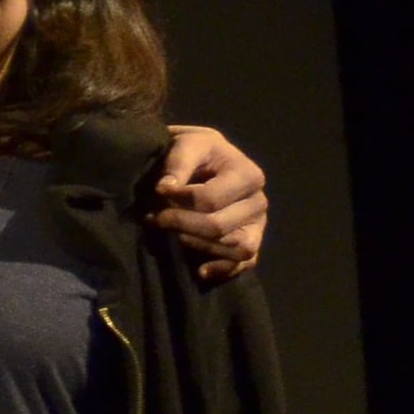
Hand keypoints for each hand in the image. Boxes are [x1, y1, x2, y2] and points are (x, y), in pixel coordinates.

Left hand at [153, 123, 266, 284]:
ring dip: (197, 245)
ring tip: (173, 235)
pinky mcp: (252, 243)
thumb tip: (166, 187)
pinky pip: (243, 264)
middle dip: (180, 224)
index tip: (157, 192)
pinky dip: (222, 270)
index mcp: (248, 175)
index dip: (178, 200)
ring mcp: (258, 226)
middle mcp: (258, 202)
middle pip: (218, 227)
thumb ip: (178, 162)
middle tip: (155, 218)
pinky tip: (199, 270)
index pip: (210, 200)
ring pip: (233, 248)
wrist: (205, 160)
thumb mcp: (187, 143)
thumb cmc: (196, 151)